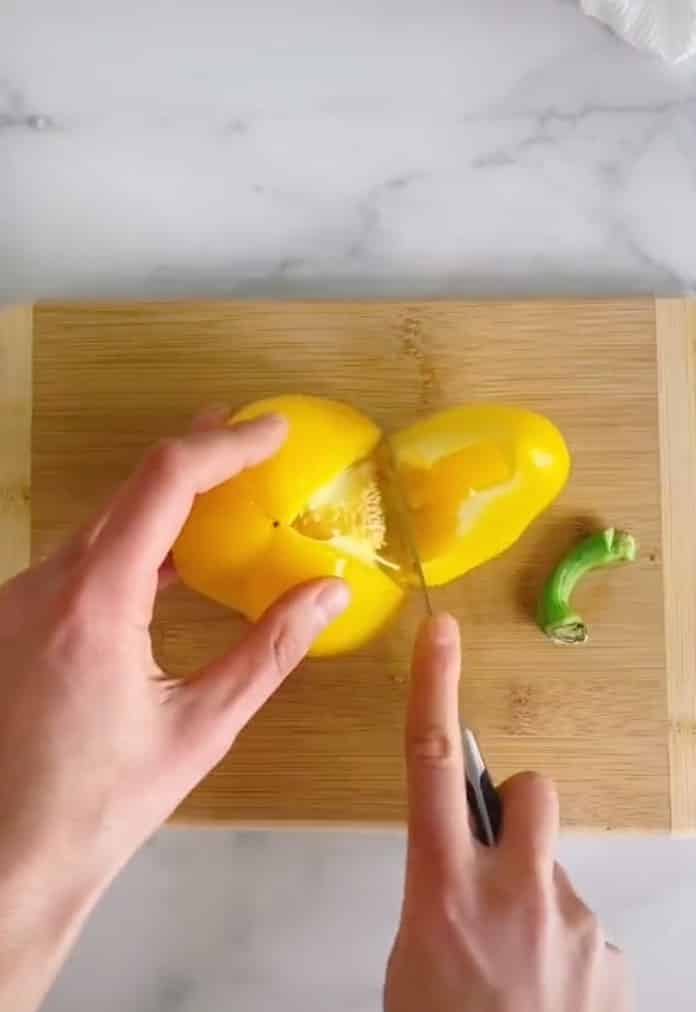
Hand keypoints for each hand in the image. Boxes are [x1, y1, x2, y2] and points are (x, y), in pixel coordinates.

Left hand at [0, 408, 348, 1011]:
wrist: (6, 862)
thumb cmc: (99, 806)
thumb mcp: (201, 727)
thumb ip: (269, 650)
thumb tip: (326, 593)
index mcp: (94, 603)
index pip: (165, 484)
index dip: (224, 445)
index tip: (271, 430)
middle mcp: (44, 586)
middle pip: (129, 489)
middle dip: (195, 456)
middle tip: (252, 439)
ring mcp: (17, 600)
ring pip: (101, 522)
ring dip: (161, 500)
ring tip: (221, 486)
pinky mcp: (12, 620)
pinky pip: (79, 558)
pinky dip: (131, 542)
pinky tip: (166, 558)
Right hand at [384, 614, 631, 1011]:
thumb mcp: (411, 963)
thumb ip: (439, 900)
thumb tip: (462, 877)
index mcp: (444, 889)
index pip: (433, 765)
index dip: (434, 690)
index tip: (441, 633)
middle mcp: (515, 892)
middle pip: (532, 792)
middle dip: (518, 810)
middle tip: (500, 865)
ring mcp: (573, 924)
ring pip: (555, 877)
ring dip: (537, 907)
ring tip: (518, 975)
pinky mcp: (611, 958)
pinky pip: (583, 931)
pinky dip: (565, 957)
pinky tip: (547, 1001)